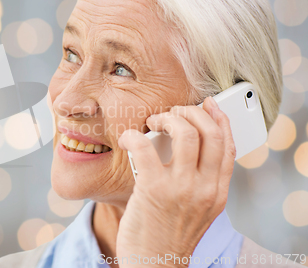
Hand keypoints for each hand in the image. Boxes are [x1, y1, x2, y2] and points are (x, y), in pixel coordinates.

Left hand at [116, 97, 235, 267]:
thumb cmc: (169, 234)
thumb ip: (199, 179)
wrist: (153, 265)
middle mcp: (205, 188)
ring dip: (167, 118)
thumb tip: (186, 143)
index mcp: (217, 192)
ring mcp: (181, 189)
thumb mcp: (198, 209)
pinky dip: (133, 136)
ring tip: (154, 122)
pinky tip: (128, 139)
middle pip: (210, 132)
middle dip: (192, 111)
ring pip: (185, 132)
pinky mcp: (153, 190)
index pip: (228, 145)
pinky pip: (144, 148)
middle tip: (173, 113)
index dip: (220, 118)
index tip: (209, 103)